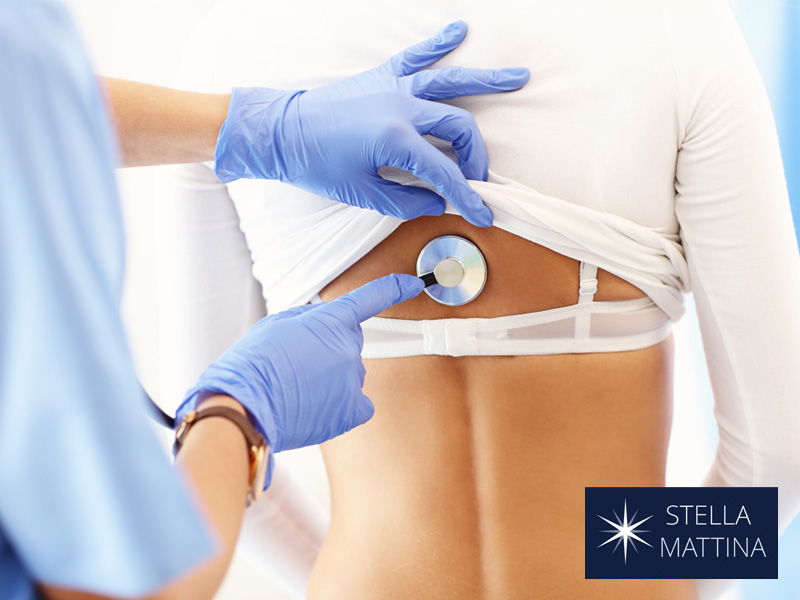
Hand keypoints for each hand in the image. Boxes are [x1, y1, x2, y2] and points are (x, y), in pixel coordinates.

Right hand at [176, 274, 423, 485]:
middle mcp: (350, 348)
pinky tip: (320, 407)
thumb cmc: (254, 362)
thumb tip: (324, 327)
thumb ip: (310, 319)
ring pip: (350, 373)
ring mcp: (354, 380)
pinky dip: (344, 405)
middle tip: (295, 362)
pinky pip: (360, 404)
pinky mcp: (352, 411)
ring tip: (297, 387)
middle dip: (328, 348)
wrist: (244, 404)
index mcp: (332, 320)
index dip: (395, 288)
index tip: (413, 284)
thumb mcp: (278, 322)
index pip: (372, 298)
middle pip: (349, 342)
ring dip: (329, 377)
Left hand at [213, 21, 529, 226]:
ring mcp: (393, 87)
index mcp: (395, 139)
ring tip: (519, 77)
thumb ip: (405, 201)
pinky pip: (415, 56)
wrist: (279, 132)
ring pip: (450, 81)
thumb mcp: (362, 193)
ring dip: (487, 80)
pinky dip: (437, 43)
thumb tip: (437, 203)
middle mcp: (401, 106)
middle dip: (475, 155)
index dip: (467, 196)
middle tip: (479, 175)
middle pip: (458, 126)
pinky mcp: (380, 76)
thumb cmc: (315, 164)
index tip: (483, 213)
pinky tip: (459, 30)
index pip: (445, 171)